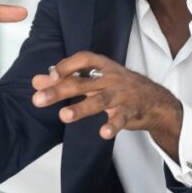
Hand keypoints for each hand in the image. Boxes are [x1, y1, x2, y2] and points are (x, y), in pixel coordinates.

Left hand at [30, 52, 182, 154]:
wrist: (155, 100)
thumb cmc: (119, 87)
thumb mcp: (94, 79)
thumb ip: (65, 80)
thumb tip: (36, 81)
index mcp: (102, 67)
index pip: (82, 59)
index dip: (65, 66)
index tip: (49, 76)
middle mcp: (110, 78)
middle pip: (82, 82)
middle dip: (59, 90)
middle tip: (37, 100)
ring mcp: (121, 94)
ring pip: (99, 100)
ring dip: (81, 108)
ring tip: (64, 116)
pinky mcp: (130, 111)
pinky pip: (121, 118)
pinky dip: (112, 126)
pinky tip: (103, 133)